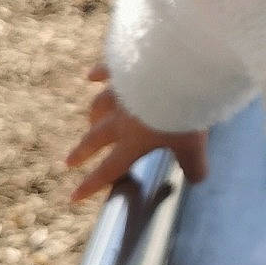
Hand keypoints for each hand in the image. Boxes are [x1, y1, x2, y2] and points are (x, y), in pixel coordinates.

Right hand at [65, 64, 209, 205]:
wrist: (177, 71)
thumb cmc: (184, 112)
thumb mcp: (193, 143)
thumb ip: (192, 163)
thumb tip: (196, 179)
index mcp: (133, 141)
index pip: (110, 169)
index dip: (92, 184)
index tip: (73, 196)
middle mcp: (119, 119)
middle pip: (95, 138)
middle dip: (82, 151)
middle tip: (69, 161)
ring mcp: (119, 92)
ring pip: (98, 106)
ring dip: (93, 116)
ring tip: (90, 122)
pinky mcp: (124, 68)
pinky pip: (107, 72)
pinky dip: (99, 74)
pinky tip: (91, 76)